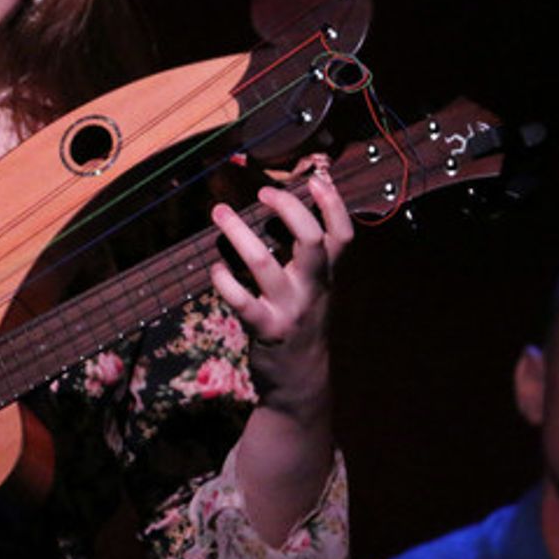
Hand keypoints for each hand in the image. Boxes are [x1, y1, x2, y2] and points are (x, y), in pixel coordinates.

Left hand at [209, 160, 352, 413]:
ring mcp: (289, 309)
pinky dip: (224, 280)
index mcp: (327, 275)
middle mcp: (313, 288)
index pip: (343, 236)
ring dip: (239, 234)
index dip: (334, 206)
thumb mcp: (314, 288)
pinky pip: (241, 300)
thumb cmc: (300, 320)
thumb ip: (307, 253)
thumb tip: (286, 204)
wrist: (300, 379)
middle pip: (310, 240)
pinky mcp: (265, 328)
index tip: (316, 179)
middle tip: (263, 190)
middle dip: (287, 209)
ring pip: (265, 264)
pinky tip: (215, 268)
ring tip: (220, 212)